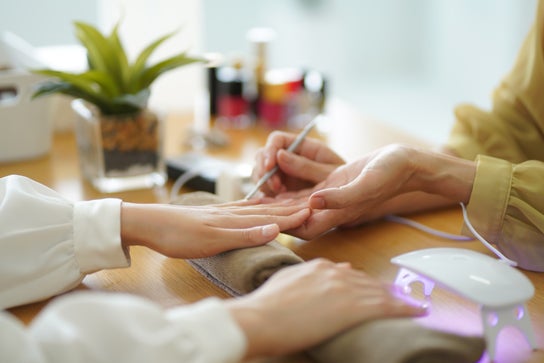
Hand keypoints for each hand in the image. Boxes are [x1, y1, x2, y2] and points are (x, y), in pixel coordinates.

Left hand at [120, 198, 310, 257]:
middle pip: (267, 210)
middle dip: (290, 208)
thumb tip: (276, 228)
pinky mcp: (213, 214)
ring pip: (256, 208)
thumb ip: (245, 235)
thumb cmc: (178, 236)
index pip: (271, 217)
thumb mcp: (212, 241)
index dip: (292, 216)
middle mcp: (232, 213)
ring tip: (292, 202)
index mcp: (234, 219)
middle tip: (311, 205)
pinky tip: (258, 204)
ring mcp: (222, 212)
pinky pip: (242, 208)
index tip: (313, 212)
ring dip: (276, 206)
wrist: (149, 224)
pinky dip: (255, 206)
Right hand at [227, 258, 427, 358]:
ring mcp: (344, 288)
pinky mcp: (352, 307)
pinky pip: (386, 306)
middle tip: (400, 296)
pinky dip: (404, 308)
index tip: (372, 289)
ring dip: (398, 299)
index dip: (363, 283)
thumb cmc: (266, 306)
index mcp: (319, 267)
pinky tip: (417, 310)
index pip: (349, 274)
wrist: (261, 318)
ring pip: (379, 292)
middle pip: (367, 281)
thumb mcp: (285, 282)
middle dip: (383, 290)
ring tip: (413, 303)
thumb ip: (304, 278)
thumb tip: (316, 279)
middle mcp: (335, 273)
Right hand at [252, 131, 344, 196]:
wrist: (358, 200)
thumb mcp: (331, 173)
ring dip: (264, 183)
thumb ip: (306, 166)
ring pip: (261, 173)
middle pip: (263, 156)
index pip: (277, 140)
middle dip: (263, 170)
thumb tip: (280, 155)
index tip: (270, 166)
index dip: (270, 150)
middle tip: (276, 186)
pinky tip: (275, 204)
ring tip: (279, 194)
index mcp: (304, 147)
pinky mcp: (283, 192)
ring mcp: (285, 174)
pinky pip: (267, 192)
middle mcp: (291, 158)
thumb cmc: (351, 181)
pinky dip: (267, 197)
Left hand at [272, 144, 475, 238]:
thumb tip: (312, 203)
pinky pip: (307, 180)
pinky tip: (277, 162)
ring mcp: (333, 194)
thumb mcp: (367, 183)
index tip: (262, 217)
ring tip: (258, 181)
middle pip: (297, 213)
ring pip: (299, 196)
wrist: (408, 162)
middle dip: (275, 208)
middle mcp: (333, 207)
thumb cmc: (392, 173)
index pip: (305, 228)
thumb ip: (341, 196)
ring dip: (280, 190)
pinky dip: (292, 173)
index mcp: (340, 213)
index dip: (284, 225)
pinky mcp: (334, 180)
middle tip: (251, 201)